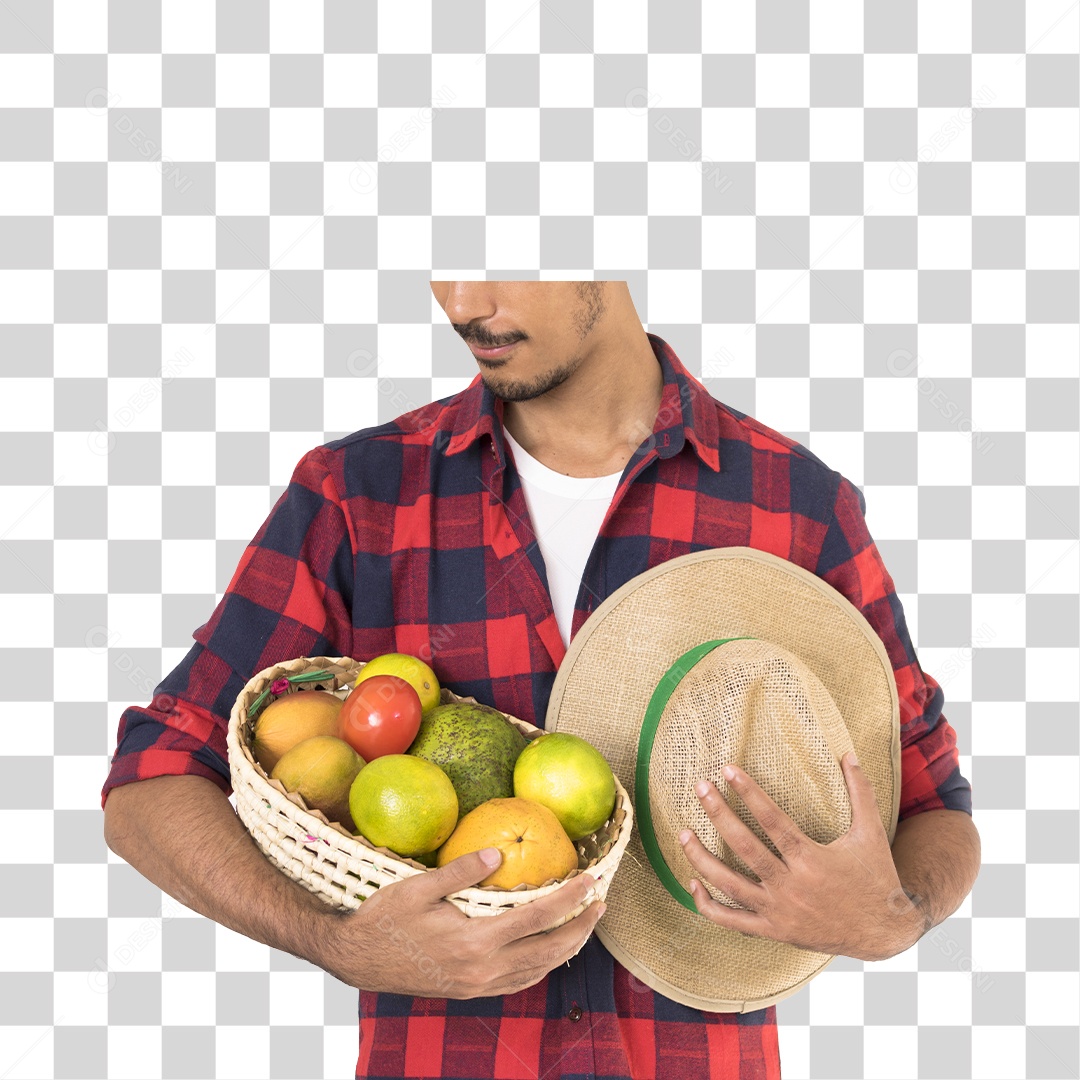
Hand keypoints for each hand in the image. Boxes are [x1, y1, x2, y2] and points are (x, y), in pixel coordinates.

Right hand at [324, 848, 605, 997]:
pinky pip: (519, 982)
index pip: (537, 918)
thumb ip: (461, 871)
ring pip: (538, 970)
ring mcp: (478, 986)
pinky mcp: (471, 991)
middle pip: (549, 950)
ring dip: (568, 947)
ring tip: (585, 924)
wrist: (358, 960)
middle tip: (601, 904)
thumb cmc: (384, 918)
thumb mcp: (418, 888)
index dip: (569, 899)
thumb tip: (499, 853)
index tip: (590, 881)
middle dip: (580, 927)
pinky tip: (549, 950)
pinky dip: (543, 965)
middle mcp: (482, 970)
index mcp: (474, 942)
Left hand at [678, 752, 918, 961]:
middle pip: (745, 848)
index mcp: (812, 859)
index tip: (727, 770)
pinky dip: (708, 905)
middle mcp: (792, 886)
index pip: (772, 820)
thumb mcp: (871, 832)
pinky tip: (691, 882)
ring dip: (701, 859)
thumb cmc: (875, 876)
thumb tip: (850, 753)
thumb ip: (860, 792)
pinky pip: (733, 922)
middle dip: (718, 815)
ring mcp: (780, 912)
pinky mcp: (774, 932)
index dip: (748, 792)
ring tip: (682, 833)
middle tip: (700, 787)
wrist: (884, 932)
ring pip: (730, 886)